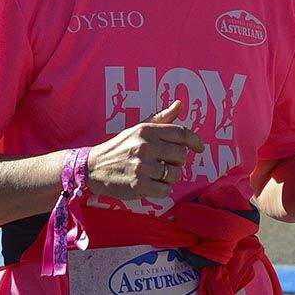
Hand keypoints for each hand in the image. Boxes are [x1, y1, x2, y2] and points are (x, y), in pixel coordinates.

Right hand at [87, 101, 205, 199]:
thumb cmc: (121, 147)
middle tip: (167, 163)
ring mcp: (141, 166)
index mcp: (146, 130)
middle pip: (181, 155)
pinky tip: (152, 184)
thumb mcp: (138, 129)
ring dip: (170, 177)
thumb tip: (180, 104)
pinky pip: (166, 190)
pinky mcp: (139, 185)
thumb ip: (161, 118)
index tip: (200, 147)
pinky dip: (162, 190)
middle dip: (178, 161)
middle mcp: (145, 146)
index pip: (180, 132)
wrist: (94, 167)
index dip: (195, 140)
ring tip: (157, 174)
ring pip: (175, 174)